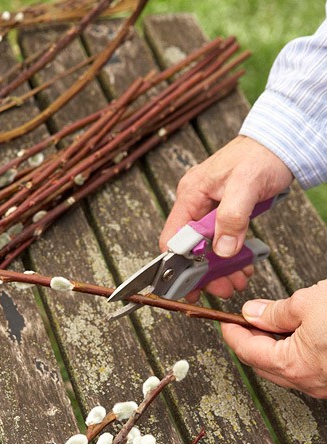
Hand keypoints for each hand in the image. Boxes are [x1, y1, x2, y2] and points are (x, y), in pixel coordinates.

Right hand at [160, 135, 293, 302]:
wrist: (280, 143)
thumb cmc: (262, 155)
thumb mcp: (246, 185)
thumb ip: (232, 217)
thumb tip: (222, 250)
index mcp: (191, 195)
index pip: (172, 238)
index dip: (177, 265)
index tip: (189, 285)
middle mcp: (195, 203)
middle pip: (189, 249)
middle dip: (205, 273)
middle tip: (222, 289)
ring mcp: (208, 209)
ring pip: (206, 249)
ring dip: (220, 269)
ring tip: (236, 281)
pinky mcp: (223, 213)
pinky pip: (221, 241)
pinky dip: (231, 257)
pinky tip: (242, 266)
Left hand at [221, 280, 326, 397]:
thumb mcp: (307, 304)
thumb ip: (274, 311)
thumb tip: (253, 313)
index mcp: (292, 365)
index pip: (247, 351)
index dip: (233, 334)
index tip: (226, 322)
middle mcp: (307, 381)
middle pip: (262, 363)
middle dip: (250, 340)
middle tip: (246, 320)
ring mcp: (322, 384)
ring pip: (284, 368)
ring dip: (273, 347)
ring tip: (272, 322)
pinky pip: (304, 369)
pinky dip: (292, 353)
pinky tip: (296, 335)